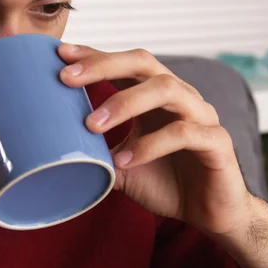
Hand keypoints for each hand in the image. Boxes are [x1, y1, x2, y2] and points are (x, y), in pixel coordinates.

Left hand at [57, 44, 267, 267]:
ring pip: (167, 89)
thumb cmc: (165, 182)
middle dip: (103, 65)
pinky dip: (150, 145)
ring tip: (91, 126)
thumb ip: (94, 154)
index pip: (125, 64)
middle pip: (144, 63)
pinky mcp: (217, 142)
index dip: (95, 55)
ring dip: (124, 104)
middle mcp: (180, 97)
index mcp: (155, 97)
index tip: (61, 54)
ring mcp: (201, 116)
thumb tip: (51, 152)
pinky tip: (124, 161)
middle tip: (66, 78)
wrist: (207, 214)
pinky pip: (184, 133)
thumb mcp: (120, 166)